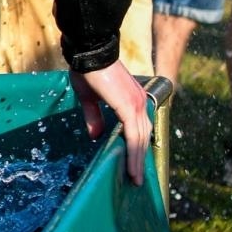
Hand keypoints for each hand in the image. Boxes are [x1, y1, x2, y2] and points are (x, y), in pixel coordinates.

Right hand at [69, 61, 151, 184]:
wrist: (90, 52)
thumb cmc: (88, 71)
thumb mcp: (88, 98)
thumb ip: (94, 116)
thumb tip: (95, 136)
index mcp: (132, 100)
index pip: (138, 128)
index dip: (137, 146)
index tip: (134, 163)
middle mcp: (139, 103)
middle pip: (143, 137)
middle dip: (139, 159)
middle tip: (135, 178)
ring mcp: (136, 106)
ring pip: (140, 140)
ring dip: (137, 161)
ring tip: (134, 179)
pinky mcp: (129, 108)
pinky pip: (133, 137)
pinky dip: (134, 154)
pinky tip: (131, 168)